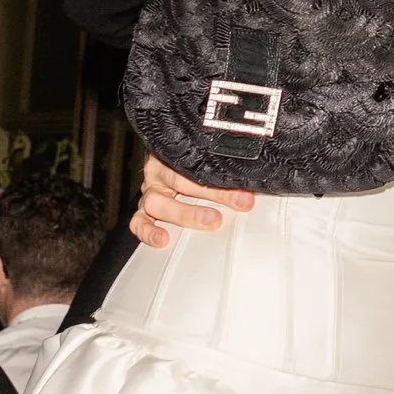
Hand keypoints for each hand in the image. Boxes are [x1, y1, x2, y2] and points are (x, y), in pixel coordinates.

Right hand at [133, 157, 254, 247]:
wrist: (163, 158)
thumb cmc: (191, 163)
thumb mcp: (207, 161)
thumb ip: (227, 170)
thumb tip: (255, 187)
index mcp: (176, 153)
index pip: (199, 163)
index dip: (223, 179)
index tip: (245, 193)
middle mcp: (160, 171)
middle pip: (181, 180)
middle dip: (211, 193)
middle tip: (235, 204)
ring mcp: (150, 190)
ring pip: (157, 201)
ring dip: (185, 213)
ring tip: (209, 222)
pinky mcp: (143, 209)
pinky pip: (138, 221)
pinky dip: (148, 231)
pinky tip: (162, 239)